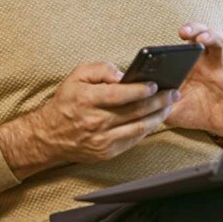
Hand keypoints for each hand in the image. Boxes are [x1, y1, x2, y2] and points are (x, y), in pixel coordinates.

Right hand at [0, 62, 180, 179]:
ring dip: (158, 116)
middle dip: (158, 101)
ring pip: (138, 127)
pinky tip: (154, 120)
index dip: (141, 90)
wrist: (50, 135)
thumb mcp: (76, 76)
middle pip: (135, 111)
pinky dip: (146, 129)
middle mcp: (95, 121)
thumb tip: (122, 74)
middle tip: (173, 93)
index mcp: (87, 100)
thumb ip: (99, 69)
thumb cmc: (66, 103)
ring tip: (169, 106)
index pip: (120, 94)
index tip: (155, 85)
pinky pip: (133, 140)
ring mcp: (102, 139)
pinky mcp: (107, 151)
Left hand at [166, 23, 222, 138]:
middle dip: (194, 29)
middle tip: (184, 32)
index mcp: (187, 64)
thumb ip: (156, 104)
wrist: (218, 126)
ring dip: (211, 37)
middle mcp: (204, 61)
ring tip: (202, 39)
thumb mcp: (170, 109)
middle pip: (202, 35)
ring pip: (220, 43)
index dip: (179, 34)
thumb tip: (138, 100)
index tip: (169, 36)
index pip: (184, 42)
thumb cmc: (194, 112)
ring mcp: (220, 68)